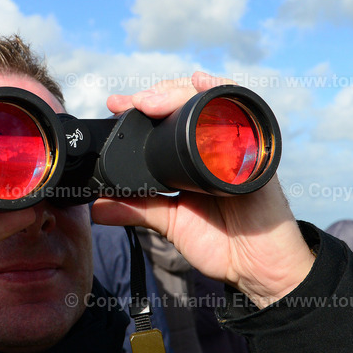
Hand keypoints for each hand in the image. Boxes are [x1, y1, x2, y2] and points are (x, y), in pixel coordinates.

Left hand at [92, 72, 314, 307]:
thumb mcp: (168, 223)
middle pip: (187, 101)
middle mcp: (215, 144)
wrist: (255, 269)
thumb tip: (96, 207)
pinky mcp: (255, 150)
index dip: (143, 106)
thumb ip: (135, 210)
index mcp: (192, 157)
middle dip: (157, 94)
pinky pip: (244, 112)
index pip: (167, 118)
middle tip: (132, 102)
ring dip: (180, 91)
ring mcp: (236, 144)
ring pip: (210, 99)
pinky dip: (222, 92)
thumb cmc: (221, 243)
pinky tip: (201, 84)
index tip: (115, 104)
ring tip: (155, 99)